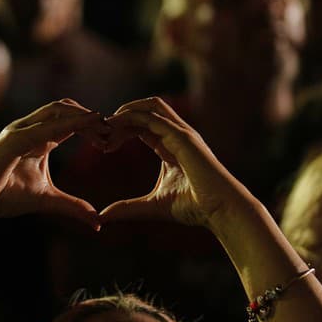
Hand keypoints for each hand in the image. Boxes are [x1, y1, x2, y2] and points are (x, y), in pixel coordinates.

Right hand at [0, 100, 104, 233]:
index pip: (70, 121)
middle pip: (66, 109)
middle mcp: (29, 128)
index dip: (92, 126)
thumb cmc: (3, 196)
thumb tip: (98, 222)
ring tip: (103, 126)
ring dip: (82, 116)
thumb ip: (72, 206)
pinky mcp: (12, 140)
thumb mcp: (47, 200)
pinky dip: (66, 124)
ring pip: (56, 110)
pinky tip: (84, 127)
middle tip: (112, 131)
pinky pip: (43, 127)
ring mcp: (19, 130)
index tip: (112, 138)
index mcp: (39, 138)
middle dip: (91, 116)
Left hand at [98, 98, 246, 229]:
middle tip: (102, 133)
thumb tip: (102, 216)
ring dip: (126, 111)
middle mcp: (176, 135)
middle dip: (121, 117)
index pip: (142, 126)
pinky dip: (132, 117)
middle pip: (145, 110)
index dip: (121, 131)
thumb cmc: (194, 207)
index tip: (103, 146)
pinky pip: (153, 117)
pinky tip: (115, 127)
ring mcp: (181, 132)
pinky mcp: (182, 136)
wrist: (220, 209)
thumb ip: (128, 208)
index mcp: (170, 146)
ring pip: (150, 106)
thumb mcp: (152, 206)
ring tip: (107, 125)